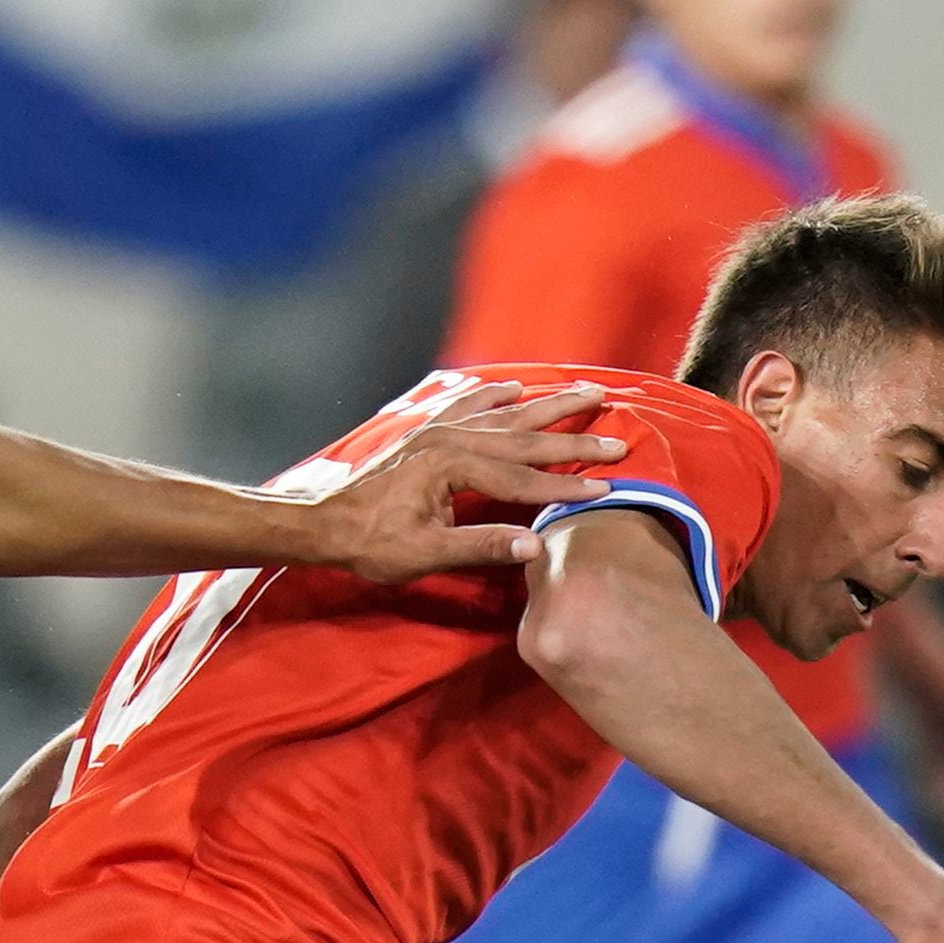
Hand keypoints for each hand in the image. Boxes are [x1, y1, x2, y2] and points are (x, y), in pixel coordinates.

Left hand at [310, 383, 629, 583]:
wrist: (325, 523)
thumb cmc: (372, 545)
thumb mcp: (426, 554)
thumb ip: (481, 545)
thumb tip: (534, 545)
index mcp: (453, 467)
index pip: (523, 478)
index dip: (567, 485)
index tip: (608, 486)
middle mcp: (451, 438)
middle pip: (525, 437)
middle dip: (574, 437)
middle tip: (618, 435)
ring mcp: (439, 429)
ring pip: (506, 413)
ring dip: (549, 404)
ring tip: (588, 391)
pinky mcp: (427, 430)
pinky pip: (469, 403)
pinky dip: (495, 394)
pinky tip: (515, 388)